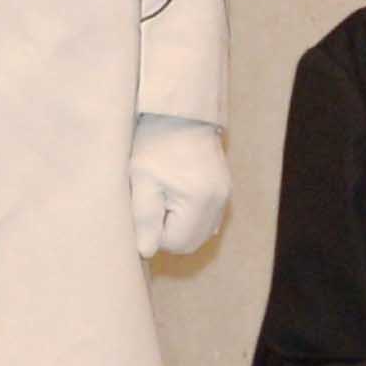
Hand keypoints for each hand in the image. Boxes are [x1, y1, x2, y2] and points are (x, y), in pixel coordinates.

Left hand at [127, 116, 231, 259]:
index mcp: (200, 201)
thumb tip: (146, 252)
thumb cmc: (154, 143)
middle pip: (191, 241)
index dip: (153, 233)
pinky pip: (207, 218)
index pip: (175, 243)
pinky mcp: (224, 189)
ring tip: (161, 197)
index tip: (141, 209)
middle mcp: (219, 202)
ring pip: (200, 232)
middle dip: (166, 232)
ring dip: (178, 225)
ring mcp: (225, 196)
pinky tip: (174, 196)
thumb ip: (144, 217)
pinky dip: (190, 216)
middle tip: (149, 205)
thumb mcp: (141, 178)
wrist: (179, 113)